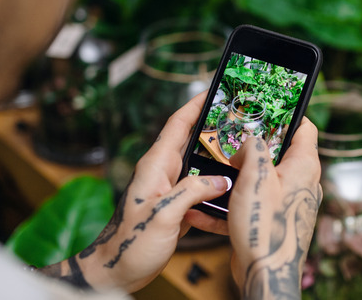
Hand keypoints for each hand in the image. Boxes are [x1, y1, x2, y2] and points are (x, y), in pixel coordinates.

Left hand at [39, 92, 229, 292]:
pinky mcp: (177, 206)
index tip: (215, 90)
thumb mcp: (163, 214)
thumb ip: (191, 192)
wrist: (117, 271)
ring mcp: (170, 189)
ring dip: (219, 156)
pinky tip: (234, 185)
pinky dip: (217, 182)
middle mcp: (163, 172)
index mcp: (155, 166)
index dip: (195, 105)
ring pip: (199, 164)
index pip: (177, 125)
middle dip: (214, 126)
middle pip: (191, 140)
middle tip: (239, 117)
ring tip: (244, 148)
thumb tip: (221, 180)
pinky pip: (200, 186)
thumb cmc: (130, 244)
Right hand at [228, 119, 321, 298]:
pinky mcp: (271, 223)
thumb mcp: (255, 175)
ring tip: (212, 175)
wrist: (266, 275)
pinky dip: (228, 207)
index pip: (304, 128)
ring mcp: (286, 205)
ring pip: (259, 182)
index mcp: (304, 166)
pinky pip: (249, 208)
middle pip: (277, 154)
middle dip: (251, 149)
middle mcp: (300, 183)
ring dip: (235, 179)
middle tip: (229, 143)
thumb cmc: (265, 226)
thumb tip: (248, 147)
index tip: (266, 109)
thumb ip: (253, 148)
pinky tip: (202, 210)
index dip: (286, 115)